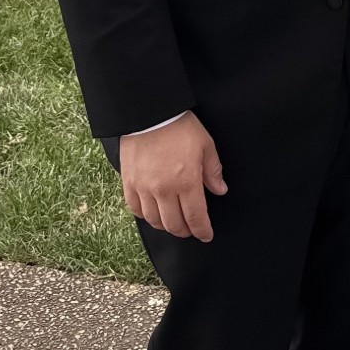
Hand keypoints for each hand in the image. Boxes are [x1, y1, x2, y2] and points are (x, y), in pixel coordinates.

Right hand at [120, 111, 227, 241]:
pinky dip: (145, 215)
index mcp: (187, 182)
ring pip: (154, 221)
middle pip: (174, 224)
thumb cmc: (180, 127)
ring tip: (173, 222)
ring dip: (166, 226)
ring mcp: (144, 188)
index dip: (202, 230)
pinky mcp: (129, 182)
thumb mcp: (205, 146)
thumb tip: (220, 190)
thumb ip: (213, 171)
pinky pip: (135, 209)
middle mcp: (164, 190)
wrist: (149, 114)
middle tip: (191, 229)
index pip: (195, 217)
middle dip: (185, 231)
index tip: (206, 235)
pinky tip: (153, 212)